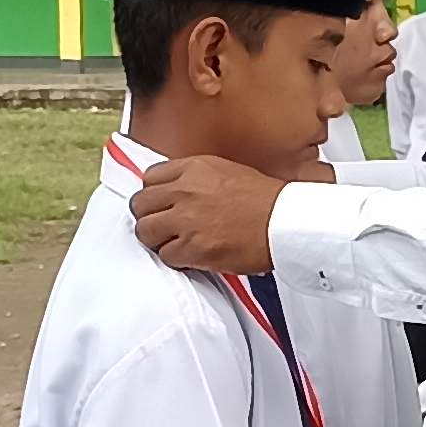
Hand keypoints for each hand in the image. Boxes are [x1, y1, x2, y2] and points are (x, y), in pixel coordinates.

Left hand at [129, 157, 284, 276]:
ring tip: (175, 242)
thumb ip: (196, 179)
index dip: (154, 194)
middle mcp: (185, 190)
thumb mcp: (227, 172)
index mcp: (194, 168)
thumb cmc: (266, 201)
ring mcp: (186, 220)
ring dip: (157, 239)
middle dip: (149, 216)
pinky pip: (165, 255)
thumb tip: (177, 192)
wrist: (285, 223)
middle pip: (140, 204)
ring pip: (145, 231)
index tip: (161, 204)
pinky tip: (191, 255)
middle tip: (163, 226)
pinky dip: (176, 258)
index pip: (149, 177)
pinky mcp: (193, 247)